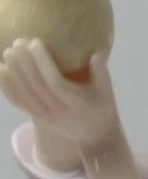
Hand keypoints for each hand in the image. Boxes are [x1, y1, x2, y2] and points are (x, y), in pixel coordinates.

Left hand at [0, 40, 118, 148]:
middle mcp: (59, 111)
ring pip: (24, 94)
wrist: (94, 137)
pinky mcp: (38, 118)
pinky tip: (1, 70)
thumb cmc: (101, 108)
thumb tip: (93, 51)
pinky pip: (18, 102)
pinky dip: (7, 86)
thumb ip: (101, 71)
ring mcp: (46, 116)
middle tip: (19, 42)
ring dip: (13, 71)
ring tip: (8, 51)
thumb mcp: (107, 91)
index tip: (36, 42)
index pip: (54, 82)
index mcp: (76, 103)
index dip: (42, 62)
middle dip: (24, 62)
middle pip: (35, 86)